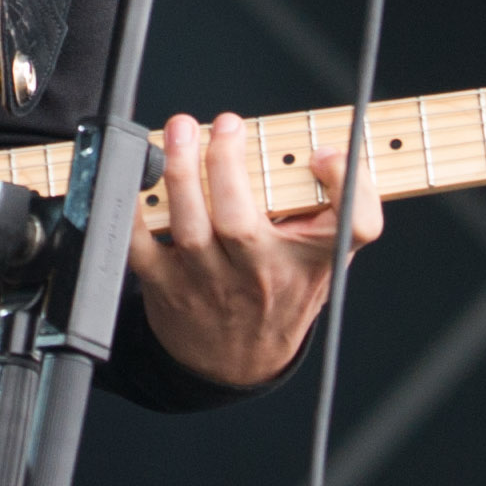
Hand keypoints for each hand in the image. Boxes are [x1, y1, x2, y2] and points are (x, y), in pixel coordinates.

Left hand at [124, 111, 385, 389]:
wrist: (238, 362)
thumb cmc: (283, 289)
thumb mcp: (329, 252)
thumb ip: (341, 202)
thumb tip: (328, 152)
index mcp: (311, 259)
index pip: (351, 228)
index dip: (344, 186)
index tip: (324, 155)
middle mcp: (261, 274)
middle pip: (241, 223)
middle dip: (226, 165)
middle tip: (227, 123)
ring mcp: (210, 283)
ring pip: (192, 230)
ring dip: (182, 175)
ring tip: (180, 130)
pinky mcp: (168, 285)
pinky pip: (142, 246)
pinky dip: (134, 210)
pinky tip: (138, 173)